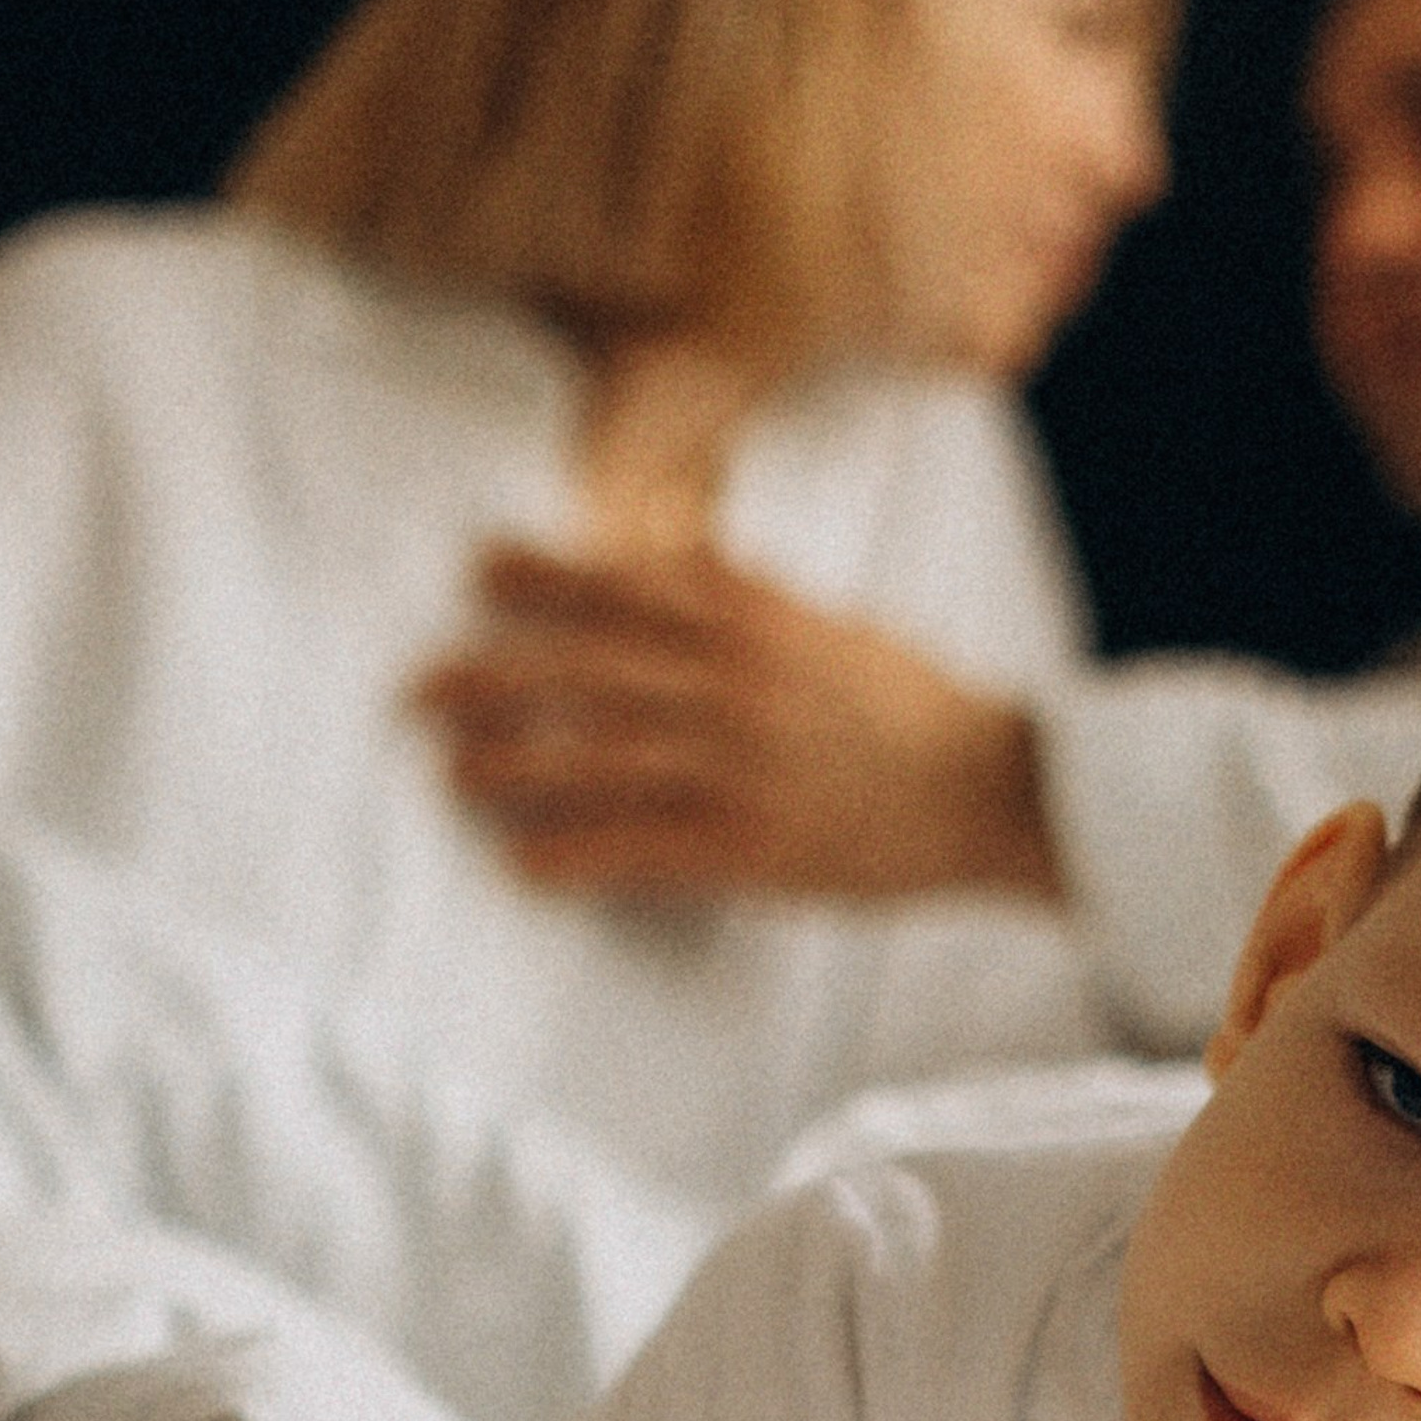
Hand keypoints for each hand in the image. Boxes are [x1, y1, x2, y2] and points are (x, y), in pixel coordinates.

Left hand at [410, 540, 1061, 905]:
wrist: (999, 790)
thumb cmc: (920, 712)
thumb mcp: (835, 629)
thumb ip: (756, 597)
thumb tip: (686, 558)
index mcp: (760, 626)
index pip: (629, 589)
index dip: (545, 578)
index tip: (479, 572)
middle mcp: (739, 687)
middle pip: (590, 674)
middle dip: (495, 679)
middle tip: (421, 692)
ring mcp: (744, 767)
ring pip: (602, 759)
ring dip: (515, 766)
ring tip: (453, 776)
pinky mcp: (756, 846)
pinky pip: (645, 849)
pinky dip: (577, 854)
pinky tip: (524, 862)